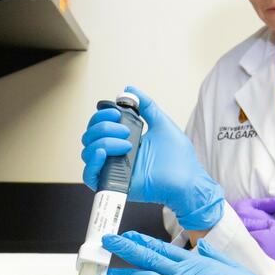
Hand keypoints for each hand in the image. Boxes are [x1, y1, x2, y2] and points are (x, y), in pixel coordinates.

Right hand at [80, 86, 224, 229]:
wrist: (186, 181)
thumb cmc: (179, 158)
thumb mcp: (162, 124)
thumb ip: (147, 106)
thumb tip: (130, 89)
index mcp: (124, 139)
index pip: (99, 125)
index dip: (102, 115)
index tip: (118, 112)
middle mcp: (115, 153)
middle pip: (90, 136)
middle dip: (103, 126)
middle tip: (125, 130)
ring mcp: (113, 168)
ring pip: (88, 152)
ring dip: (103, 142)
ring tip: (126, 145)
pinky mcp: (113, 184)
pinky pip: (89, 176)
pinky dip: (92, 163)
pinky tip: (104, 154)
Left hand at [102, 231, 274, 274]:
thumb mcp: (235, 269)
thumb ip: (214, 257)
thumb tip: (201, 247)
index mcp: (198, 263)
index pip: (163, 248)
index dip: (143, 242)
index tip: (129, 237)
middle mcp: (184, 274)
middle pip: (148, 258)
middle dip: (125, 248)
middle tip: (109, 242)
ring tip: (109, 274)